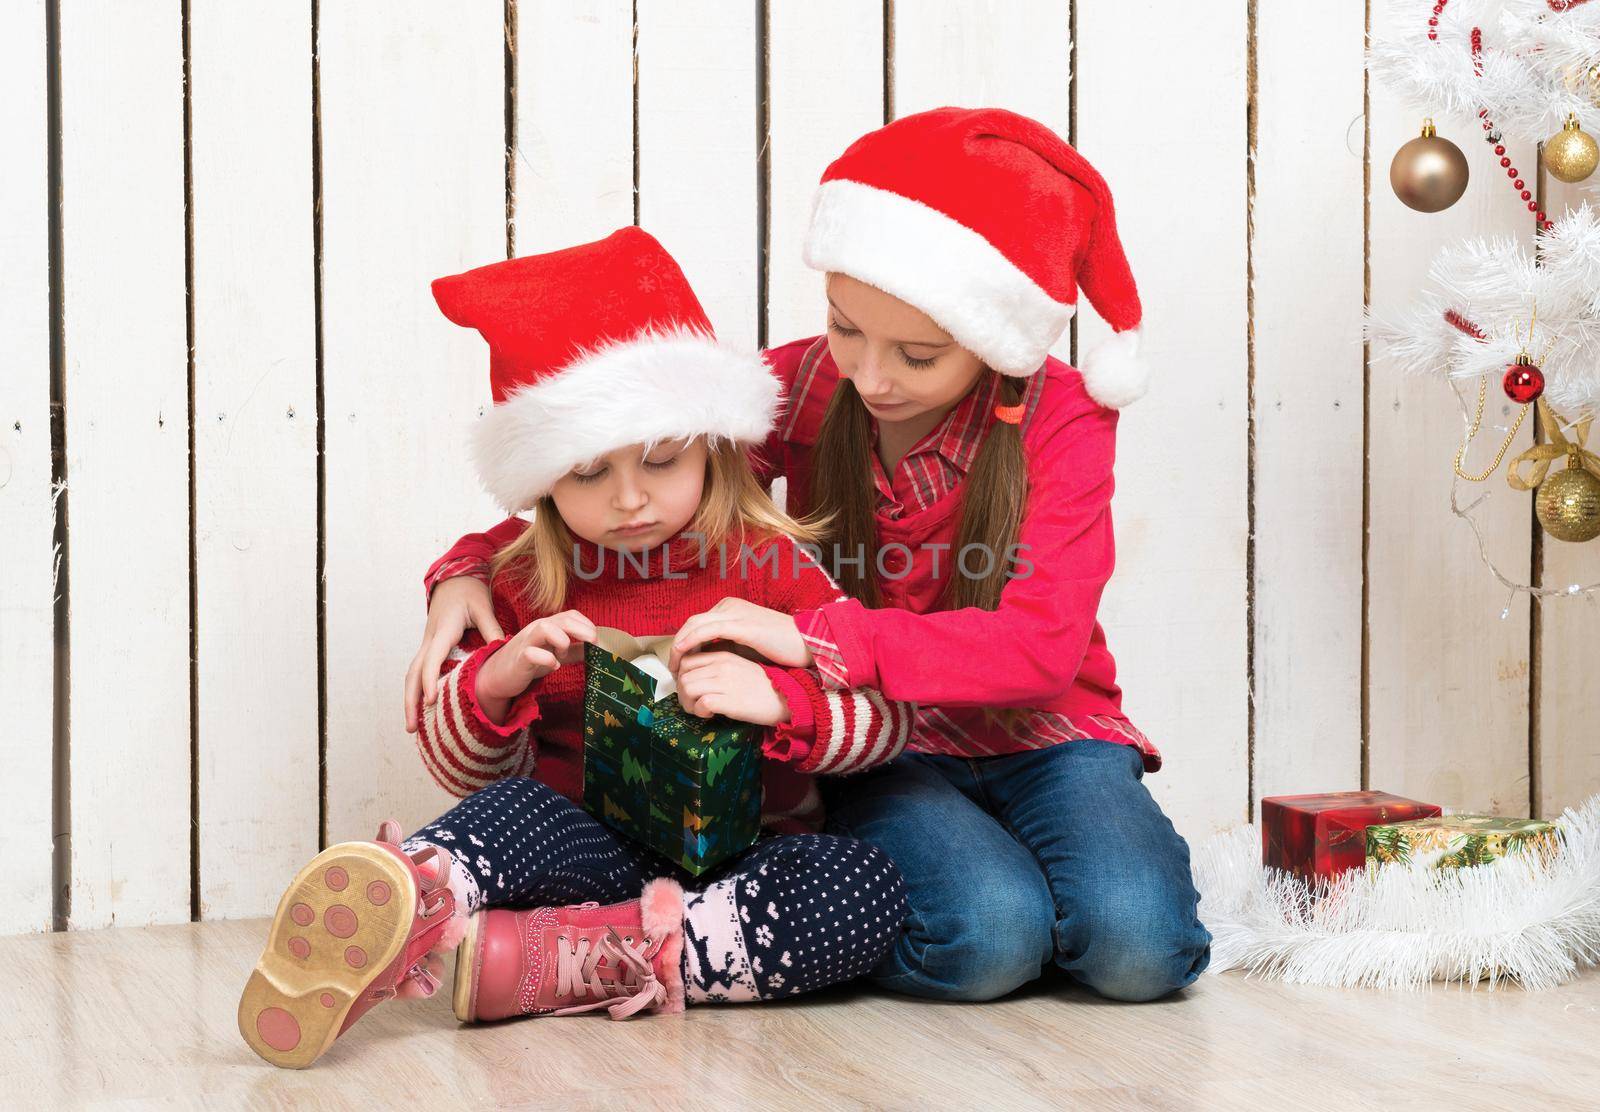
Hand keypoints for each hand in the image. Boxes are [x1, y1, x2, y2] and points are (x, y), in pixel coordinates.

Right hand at [405, 576, 504, 732]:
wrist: (454, 579)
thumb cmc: (470, 592)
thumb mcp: (483, 607)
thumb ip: (492, 629)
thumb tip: (504, 651)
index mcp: (443, 631)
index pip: (432, 659)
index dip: (429, 681)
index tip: (432, 702)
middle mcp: (430, 640)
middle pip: (413, 674)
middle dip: (411, 701)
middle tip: (412, 728)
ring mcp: (427, 644)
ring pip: (412, 675)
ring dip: (410, 700)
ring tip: (412, 727)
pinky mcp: (429, 647)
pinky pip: (418, 672)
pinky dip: (416, 691)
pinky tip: (421, 709)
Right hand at [474, 610, 596, 724]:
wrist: (498, 676)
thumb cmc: (528, 661)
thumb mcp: (555, 653)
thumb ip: (574, 650)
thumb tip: (596, 649)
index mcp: (548, 626)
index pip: (570, 615)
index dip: (587, 624)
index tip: (598, 640)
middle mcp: (537, 630)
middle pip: (562, 619)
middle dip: (582, 629)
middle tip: (594, 642)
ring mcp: (527, 642)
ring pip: (545, 628)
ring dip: (561, 640)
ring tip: (564, 654)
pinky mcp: (518, 658)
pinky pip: (531, 653)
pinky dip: (546, 659)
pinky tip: (554, 666)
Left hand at [668, 598, 811, 672]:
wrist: (806, 643)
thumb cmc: (780, 647)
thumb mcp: (748, 643)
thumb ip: (728, 645)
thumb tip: (710, 660)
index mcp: (731, 608)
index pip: (697, 623)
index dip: (683, 642)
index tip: (678, 663)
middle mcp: (730, 606)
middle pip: (692, 622)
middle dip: (677, 644)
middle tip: (670, 666)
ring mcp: (736, 613)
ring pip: (695, 624)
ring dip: (680, 644)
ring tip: (674, 665)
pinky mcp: (742, 625)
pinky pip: (708, 630)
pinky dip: (692, 641)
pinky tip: (684, 655)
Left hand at [674, 651, 788, 725]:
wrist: (785, 698)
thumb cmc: (763, 686)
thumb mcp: (739, 666)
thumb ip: (719, 666)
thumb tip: (696, 676)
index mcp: (723, 654)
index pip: (687, 659)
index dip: (681, 675)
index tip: (687, 688)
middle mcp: (721, 665)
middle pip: (683, 674)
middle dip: (681, 692)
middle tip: (691, 702)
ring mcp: (724, 682)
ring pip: (687, 688)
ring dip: (688, 703)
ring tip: (699, 710)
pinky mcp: (729, 700)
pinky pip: (701, 703)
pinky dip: (700, 712)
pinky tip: (710, 714)